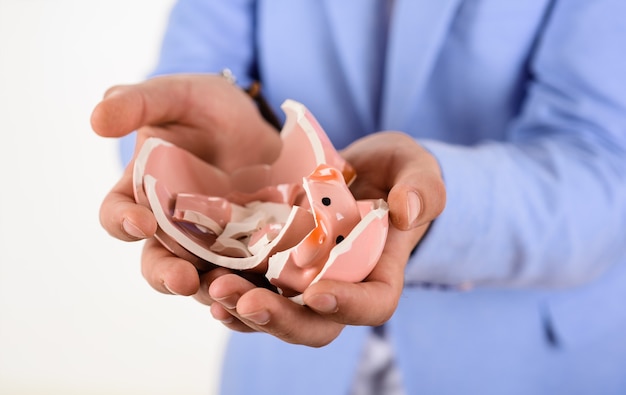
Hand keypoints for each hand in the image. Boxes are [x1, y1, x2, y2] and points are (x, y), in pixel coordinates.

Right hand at [91, 74, 281, 294]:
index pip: (117, 215)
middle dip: (166, 275)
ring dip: (209, 289)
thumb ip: (136, 103)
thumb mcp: (171, 96)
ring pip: (201, 276)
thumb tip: (97, 119)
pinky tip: (259, 292)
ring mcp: (209, 238)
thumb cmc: (203, 105)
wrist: (252, 118)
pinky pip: (243, 273)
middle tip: (183, 280)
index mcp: (141, 190)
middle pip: (157, 261)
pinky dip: (247, 287)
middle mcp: (170, 223)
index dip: (122, 222)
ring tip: (227, 292)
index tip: (142, 222)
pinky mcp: (246, 244)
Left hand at [203, 131, 444, 346]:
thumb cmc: (396, 172)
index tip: (318, 291)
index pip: (373, 305)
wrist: (361, 169)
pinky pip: (252, 287)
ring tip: (214, 289)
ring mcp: (305, 280)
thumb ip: (422, 189)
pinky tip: (203, 275)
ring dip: (243, 308)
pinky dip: (228, 288)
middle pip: (315, 324)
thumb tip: (407, 210)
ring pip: (276, 313)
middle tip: (246, 301)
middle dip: (281, 319)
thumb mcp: (416, 169)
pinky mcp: (276, 264)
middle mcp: (340, 286)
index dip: (348, 306)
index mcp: (379, 273)